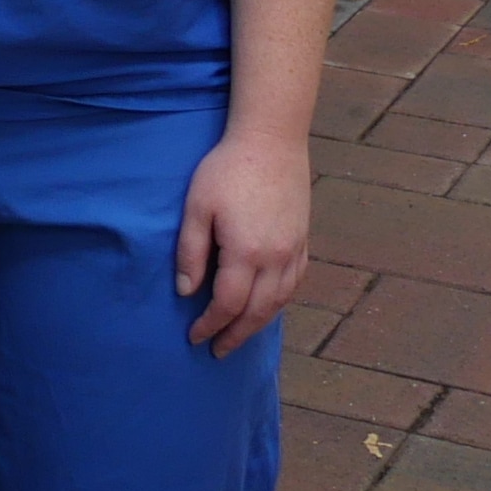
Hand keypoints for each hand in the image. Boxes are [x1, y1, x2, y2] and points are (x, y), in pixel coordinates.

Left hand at [176, 127, 310, 356]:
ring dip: (259, 323)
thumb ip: (191, 251)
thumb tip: (187, 291)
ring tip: (240, 335)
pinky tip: (268, 305)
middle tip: (218, 351)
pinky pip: (295, 282)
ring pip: (279, 301)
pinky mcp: (303, 239)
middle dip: (236, 335)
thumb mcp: (197, 206)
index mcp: (246, 252)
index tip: (194, 337)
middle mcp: (276, 258)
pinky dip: (280, 301)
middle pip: (257, 311)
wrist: (271, 140)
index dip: (210, 325)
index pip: (228, 304)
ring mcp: (294, 250)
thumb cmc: (227, 169)